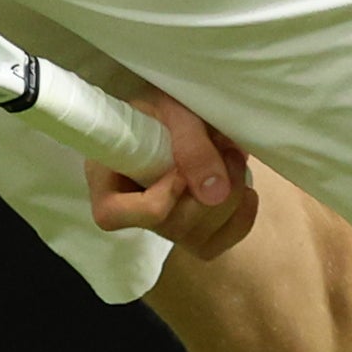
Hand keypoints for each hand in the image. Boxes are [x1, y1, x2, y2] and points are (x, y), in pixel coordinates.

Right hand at [84, 82, 257, 260]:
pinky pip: (221, 244)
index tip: (178, 168)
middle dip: (208, 192)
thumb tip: (214, 193)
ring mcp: (164, 227)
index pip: (114, 216)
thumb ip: (189, 144)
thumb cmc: (163, 107)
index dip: (156, 198)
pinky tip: (244, 188)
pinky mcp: (194, 233)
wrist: (183, 111)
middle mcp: (132, 213)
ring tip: (233, 158)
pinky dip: (242, 218)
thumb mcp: (171, 109)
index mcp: (107, 180)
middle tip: (224, 150)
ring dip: (230, 198)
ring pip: (200, 240)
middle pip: (171, 228)